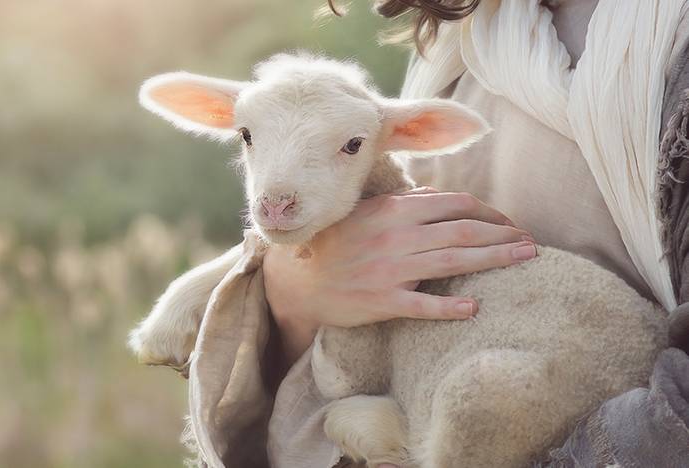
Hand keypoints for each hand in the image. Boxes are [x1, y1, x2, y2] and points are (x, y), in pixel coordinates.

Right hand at [263, 188, 535, 365]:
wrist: (299, 281)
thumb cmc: (337, 243)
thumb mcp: (367, 212)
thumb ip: (405, 204)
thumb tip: (441, 197)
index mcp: (394, 210)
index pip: (454, 204)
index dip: (489, 213)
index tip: (509, 223)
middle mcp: (396, 236)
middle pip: (462, 232)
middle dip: (503, 236)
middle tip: (532, 243)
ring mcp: (389, 269)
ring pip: (452, 262)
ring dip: (493, 260)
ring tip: (524, 260)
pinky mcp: (381, 301)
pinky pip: (421, 305)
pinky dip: (448, 308)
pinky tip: (474, 308)